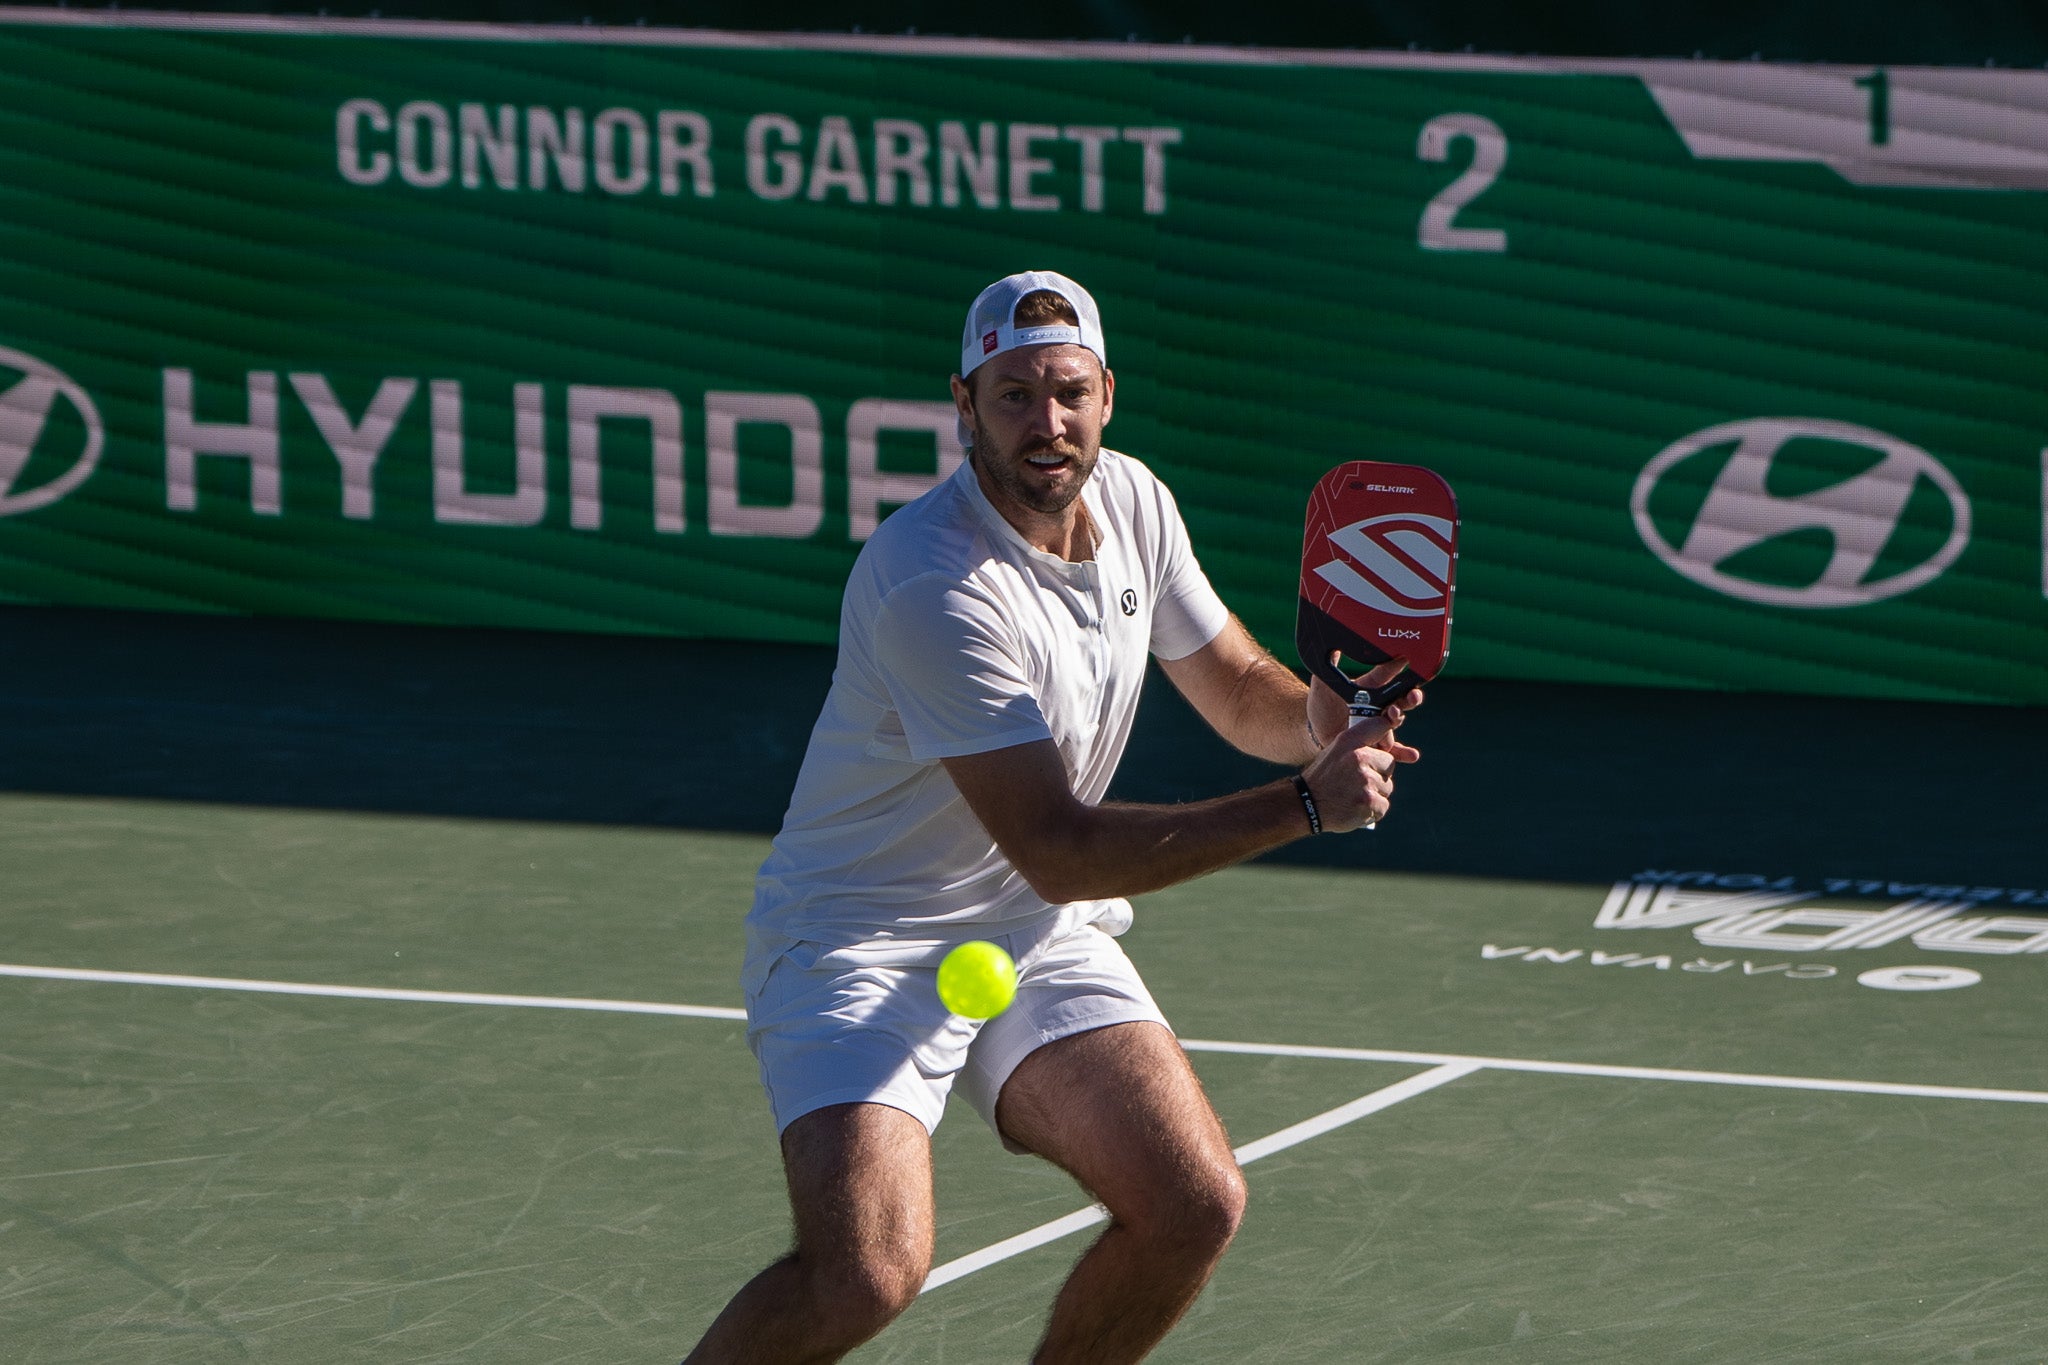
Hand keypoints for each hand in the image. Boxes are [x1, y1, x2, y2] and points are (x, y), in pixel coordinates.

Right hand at [1300, 710, 1402, 832]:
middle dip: (1379, 773)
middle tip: (1357, 781)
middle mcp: (1359, 758)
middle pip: (1389, 764)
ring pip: (1387, 787)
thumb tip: (1392, 737)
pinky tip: (1354, 808)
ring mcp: (1365, 782)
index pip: (1380, 725)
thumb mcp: (1336, 750)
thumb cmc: (1323, 777)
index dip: (1385, 736)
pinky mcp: (1369, 803)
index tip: (1383, 745)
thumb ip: (1360, 741)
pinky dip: (1372, 810)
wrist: (1305, 805)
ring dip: (1375, 794)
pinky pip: (1383, 806)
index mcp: (1350, 742)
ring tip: (1353, 795)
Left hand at [1307, 655, 1424, 756]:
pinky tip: (1412, 756)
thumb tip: (1332, 646)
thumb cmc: (1321, 703)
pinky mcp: (1376, 742)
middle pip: (1402, 698)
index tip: (1410, 659)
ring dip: (1398, 718)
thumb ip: (1328, 665)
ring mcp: (1379, 724)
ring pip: (1396, 721)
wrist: (1314, 730)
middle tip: (1412, 694)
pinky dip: (1404, 753)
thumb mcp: (1322, 683)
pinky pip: (1393, 749)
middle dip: (1411, 695)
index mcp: (1370, 686)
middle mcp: (1379, 704)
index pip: (1388, 673)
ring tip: (1394, 716)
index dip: (1400, 666)